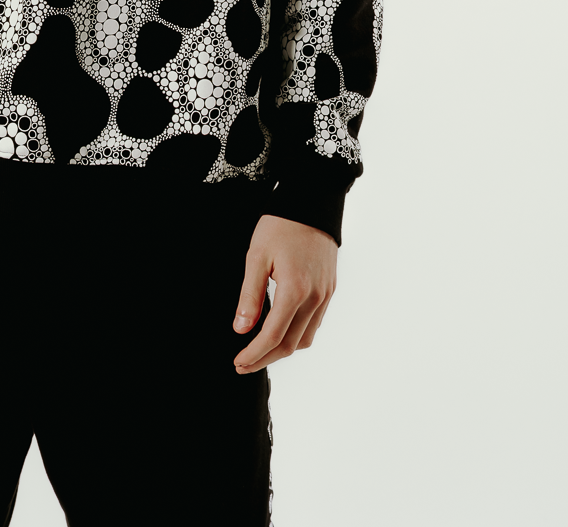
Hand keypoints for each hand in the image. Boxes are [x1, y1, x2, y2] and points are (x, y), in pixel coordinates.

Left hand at [232, 213, 336, 373]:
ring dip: (282, 350)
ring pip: (305, 338)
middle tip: (243, 364)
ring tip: (259, 351)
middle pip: (291, 344)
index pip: (273, 336)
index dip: (254, 353)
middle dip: (266, 358)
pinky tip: (280, 331)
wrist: (312, 202)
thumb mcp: (256, 256)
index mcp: (295, 289)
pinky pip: (314, 323)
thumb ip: (250, 295)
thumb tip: (241, 329)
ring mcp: (326, 295)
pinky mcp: (330, 289)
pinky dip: (297, 334)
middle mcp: (315, 297)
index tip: (238, 362)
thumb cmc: (280, 225)